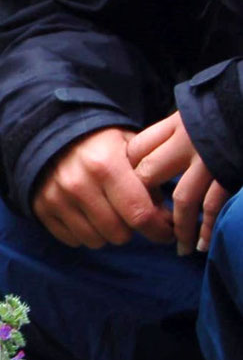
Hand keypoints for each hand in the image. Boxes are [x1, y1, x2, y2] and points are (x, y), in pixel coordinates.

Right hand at [31, 125, 174, 249]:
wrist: (51, 133)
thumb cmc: (100, 143)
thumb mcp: (130, 147)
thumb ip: (151, 179)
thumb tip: (164, 217)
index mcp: (106, 165)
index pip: (139, 214)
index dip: (158, 229)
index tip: (165, 231)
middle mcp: (79, 184)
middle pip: (119, 234)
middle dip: (131, 229)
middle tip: (131, 215)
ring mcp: (57, 198)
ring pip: (96, 241)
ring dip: (107, 233)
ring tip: (108, 213)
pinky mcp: (42, 209)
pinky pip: (73, 240)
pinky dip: (84, 233)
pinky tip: (87, 215)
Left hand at [128, 109, 228, 254]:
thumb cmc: (223, 112)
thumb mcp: (191, 116)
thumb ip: (171, 136)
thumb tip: (150, 161)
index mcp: (174, 125)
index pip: (136, 151)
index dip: (130, 175)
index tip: (135, 194)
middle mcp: (186, 141)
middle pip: (149, 175)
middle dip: (146, 204)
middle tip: (151, 224)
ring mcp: (208, 158)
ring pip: (182, 200)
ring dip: (180, 228)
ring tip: (181, 247)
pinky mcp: (229, 171)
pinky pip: (212, 205)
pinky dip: (205, 228)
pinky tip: (202, 243)